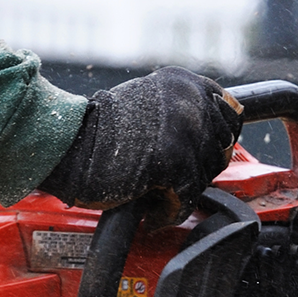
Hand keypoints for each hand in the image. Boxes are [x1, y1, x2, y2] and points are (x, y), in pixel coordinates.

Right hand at [37, 66, 241, 224]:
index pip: (229, 114)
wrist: (67, 146)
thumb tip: (217, 140)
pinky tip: (153, 213)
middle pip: (221, 148)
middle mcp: (189, 101)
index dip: (218, 139)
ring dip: (182, 192)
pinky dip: (170, 212)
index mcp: (185, 83)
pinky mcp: (172, 162)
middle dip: (200, 168)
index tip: (204, 155)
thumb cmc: (102, 132)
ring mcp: (183, 130)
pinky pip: (187, 198)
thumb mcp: (150, 104)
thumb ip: (183, 112)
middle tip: (172, 180)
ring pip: (206, 175)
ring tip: (157, 195)